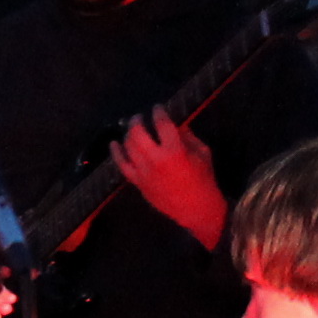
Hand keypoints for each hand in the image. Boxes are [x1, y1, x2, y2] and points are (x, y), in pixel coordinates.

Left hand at [117, 110, 226, 250]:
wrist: (197, 209)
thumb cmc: (204, 180)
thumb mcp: (202, 153)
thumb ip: (188, 136)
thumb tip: (176, 124)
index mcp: (174, 151)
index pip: (162, 124)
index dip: (158, 112)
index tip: (157, 108)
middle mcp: (155, 159)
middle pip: (138, 133)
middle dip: (137, 121)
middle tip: (139, 117)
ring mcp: (144, 172)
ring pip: (129, 147)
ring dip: (129, 134)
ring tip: (132, 129)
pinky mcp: (138, 182)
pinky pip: (122, 166)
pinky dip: (116, 153)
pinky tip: (114, 144)